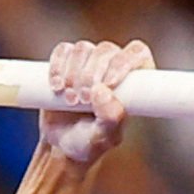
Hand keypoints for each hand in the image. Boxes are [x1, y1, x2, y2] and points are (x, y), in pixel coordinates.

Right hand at [38, 38, 153, 168]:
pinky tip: (56, 86)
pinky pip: (62, 51)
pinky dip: (57, 66)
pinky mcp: (65, 62)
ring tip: (69, 99)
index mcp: (134, 80)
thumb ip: (110, 118)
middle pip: (106, 50)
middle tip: (82, 100)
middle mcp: (112, 65)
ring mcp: (88, 61)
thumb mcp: (105, 137)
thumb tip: (102, 91)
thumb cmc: (91, 142)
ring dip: (73, 72)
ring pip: (83, 49)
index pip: (137, 53)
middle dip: (91, 74)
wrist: (62, 145)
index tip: (108, 84)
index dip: (123, 62)